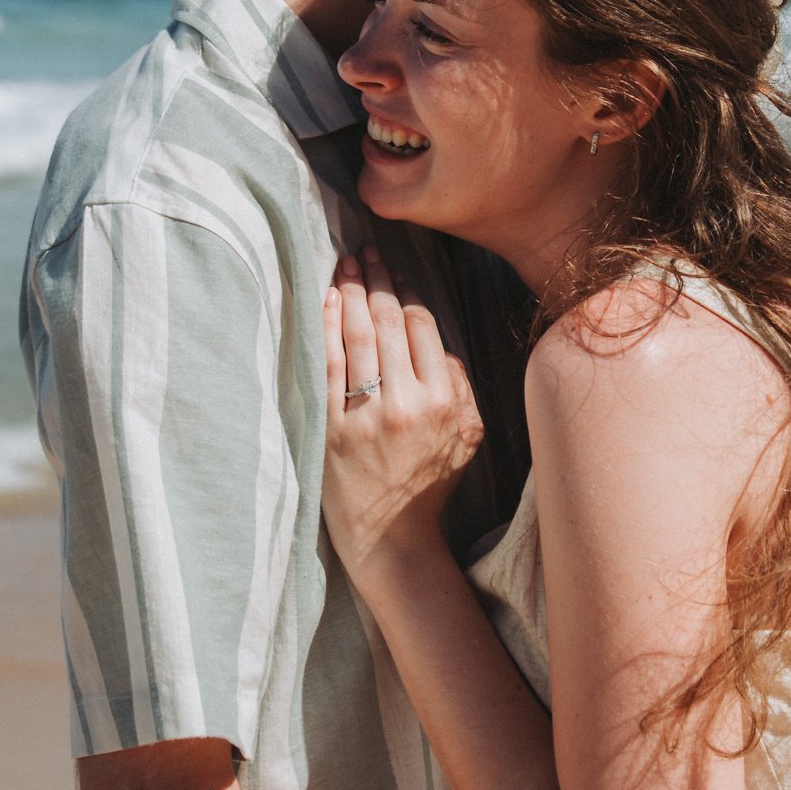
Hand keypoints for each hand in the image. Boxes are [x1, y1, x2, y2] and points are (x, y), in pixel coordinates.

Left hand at [322, 247, 483, 583]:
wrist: (393, 539)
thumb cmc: (430, 485)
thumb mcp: (468, 438)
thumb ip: (460, 385)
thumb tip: (439, 340)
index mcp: (444, 401)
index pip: (422, 327)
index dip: (406, 291)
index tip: (395, 267)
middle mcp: (406, 404)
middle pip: (387, 322)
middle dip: (375, 279)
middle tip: (365, 250)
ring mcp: (366, 416)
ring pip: (356, 336)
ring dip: (348, 292)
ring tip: (344, 263)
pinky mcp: (332, 429)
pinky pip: (326, 365)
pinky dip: (324, 327)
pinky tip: (322, 301)